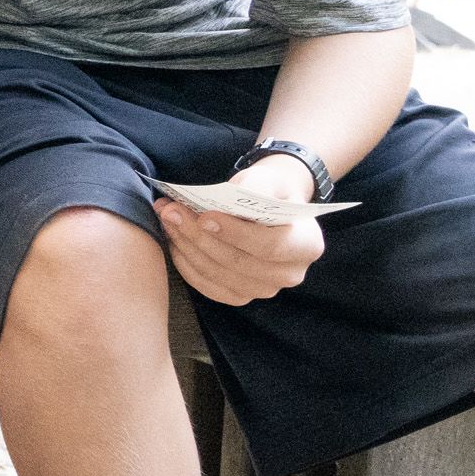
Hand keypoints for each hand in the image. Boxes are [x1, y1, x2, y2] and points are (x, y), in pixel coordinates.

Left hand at [154, 155, 326, 305]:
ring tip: (167, 219)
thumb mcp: (268, 179)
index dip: (234, 233)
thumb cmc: (267, 191)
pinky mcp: (240, 295)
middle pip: (238, 262)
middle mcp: (290, 274)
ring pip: (218, 275)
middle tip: (171, 212)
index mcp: (306, 245)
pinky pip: (207, 286)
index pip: (269, 246)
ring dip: (187, 247)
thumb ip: (255, 187)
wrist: (266, 206)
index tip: (204, 216)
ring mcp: (265, 289)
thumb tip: (228, 199)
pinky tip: (174, 240)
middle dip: (199, 236)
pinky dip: (186, 264)